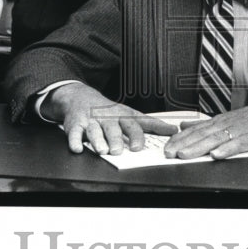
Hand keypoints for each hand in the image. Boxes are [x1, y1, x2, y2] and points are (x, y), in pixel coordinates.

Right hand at [46, 83, 177, 154]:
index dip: (141, 134)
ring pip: (95, 130)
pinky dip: (75, 140)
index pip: (137, 123)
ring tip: (103, 150)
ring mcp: (92, 120)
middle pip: (115, 128)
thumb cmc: (110, 111)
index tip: (144, 145)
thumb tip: (173, 130)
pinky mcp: (76, 124)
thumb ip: (150, 124)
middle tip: (122, 150)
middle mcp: (109, 117)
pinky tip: (78, 148)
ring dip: (99, 140)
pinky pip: (74, 133)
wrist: (81, 97)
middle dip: (119, 138)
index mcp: (124, 116)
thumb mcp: (131, 114)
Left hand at [162, 98, 247, 159]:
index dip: (179, 139)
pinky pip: (237, 145)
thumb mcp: (226, 118)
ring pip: (214, 140)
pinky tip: (217, 155)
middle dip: (182, 145)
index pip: (194, 130)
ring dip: (198, 148)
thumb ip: (205, 124)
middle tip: (168, 153)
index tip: (165, 147)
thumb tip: (184, 125)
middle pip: (200, 135)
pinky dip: (226, 149)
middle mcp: (225, 125)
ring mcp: (237, 131)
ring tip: (185, 155)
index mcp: (218, 122)